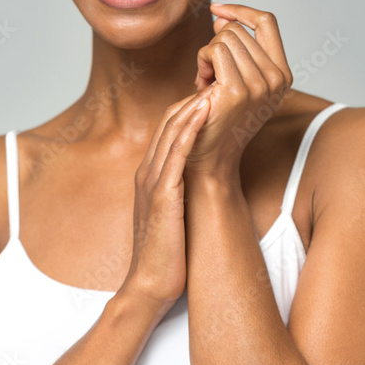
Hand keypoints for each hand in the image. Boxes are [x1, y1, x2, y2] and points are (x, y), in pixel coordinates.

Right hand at [122, 91, 210, 310]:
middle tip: (216, 78)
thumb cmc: (167, 254)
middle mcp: (148, 173)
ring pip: (171, 133)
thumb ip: (182, 191)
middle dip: (192, 97)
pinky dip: (189, 130)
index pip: (169, 130)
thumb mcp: (174, 213)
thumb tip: (204, 179)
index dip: (190, 107)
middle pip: (168, 123)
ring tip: (214, 84)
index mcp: (150, 175)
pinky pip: (175, 155)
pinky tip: (203, 112)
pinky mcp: (162, 196)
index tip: (215, 91)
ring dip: (192, 106)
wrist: (150, 286)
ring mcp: (153, 183)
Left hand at [185, 2, 292, 179]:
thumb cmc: (216, 116)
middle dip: (216, 45)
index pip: (266, 21)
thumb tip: (221, 16)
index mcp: (283, 74)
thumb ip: (237, 47)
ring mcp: (260, 85)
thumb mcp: (237, 76)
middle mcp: (277, 79)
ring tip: (206, 83)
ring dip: (206, 56)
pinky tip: (201, 85)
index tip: (217, 10)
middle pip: (237, 29)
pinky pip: (214, 49)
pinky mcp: (238, 90)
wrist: (208, 155)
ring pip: (224, 37)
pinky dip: (201, 62)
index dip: (240, 10)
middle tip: (209, 76)